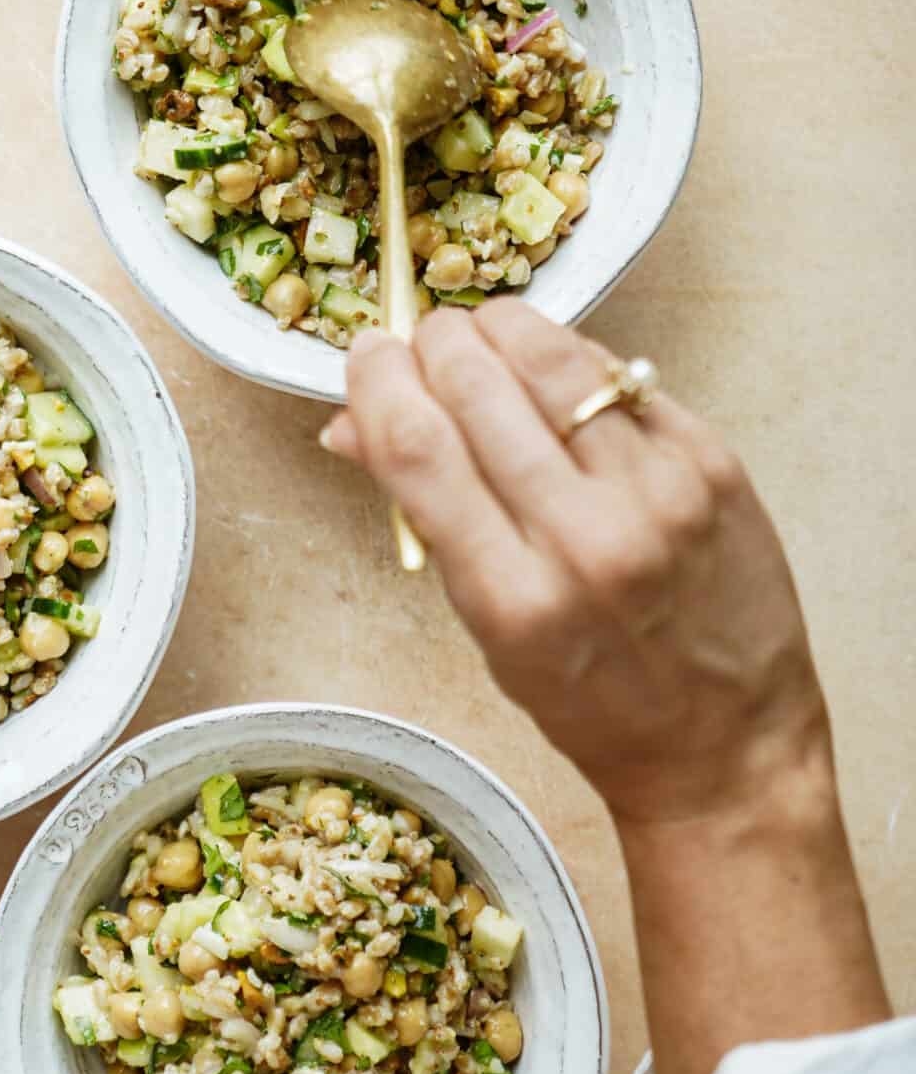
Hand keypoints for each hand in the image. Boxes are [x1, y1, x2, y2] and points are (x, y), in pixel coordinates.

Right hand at [324, 302, 826, 828]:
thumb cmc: (593, 700)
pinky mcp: (711, 462)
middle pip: (478, 385)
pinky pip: (620, 377)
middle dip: (433, 342)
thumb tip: (350, 423)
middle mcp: (587, 539)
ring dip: (500, 330)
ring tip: (482, 337)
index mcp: (512, 597)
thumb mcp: (487, 630)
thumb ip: (426, 519)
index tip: (366, 356)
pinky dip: (572, 362)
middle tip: (421, 341)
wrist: (723, 743)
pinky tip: (555, 375)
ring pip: (553, 358)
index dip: (376, 380)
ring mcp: (658, 495)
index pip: (417, 446)